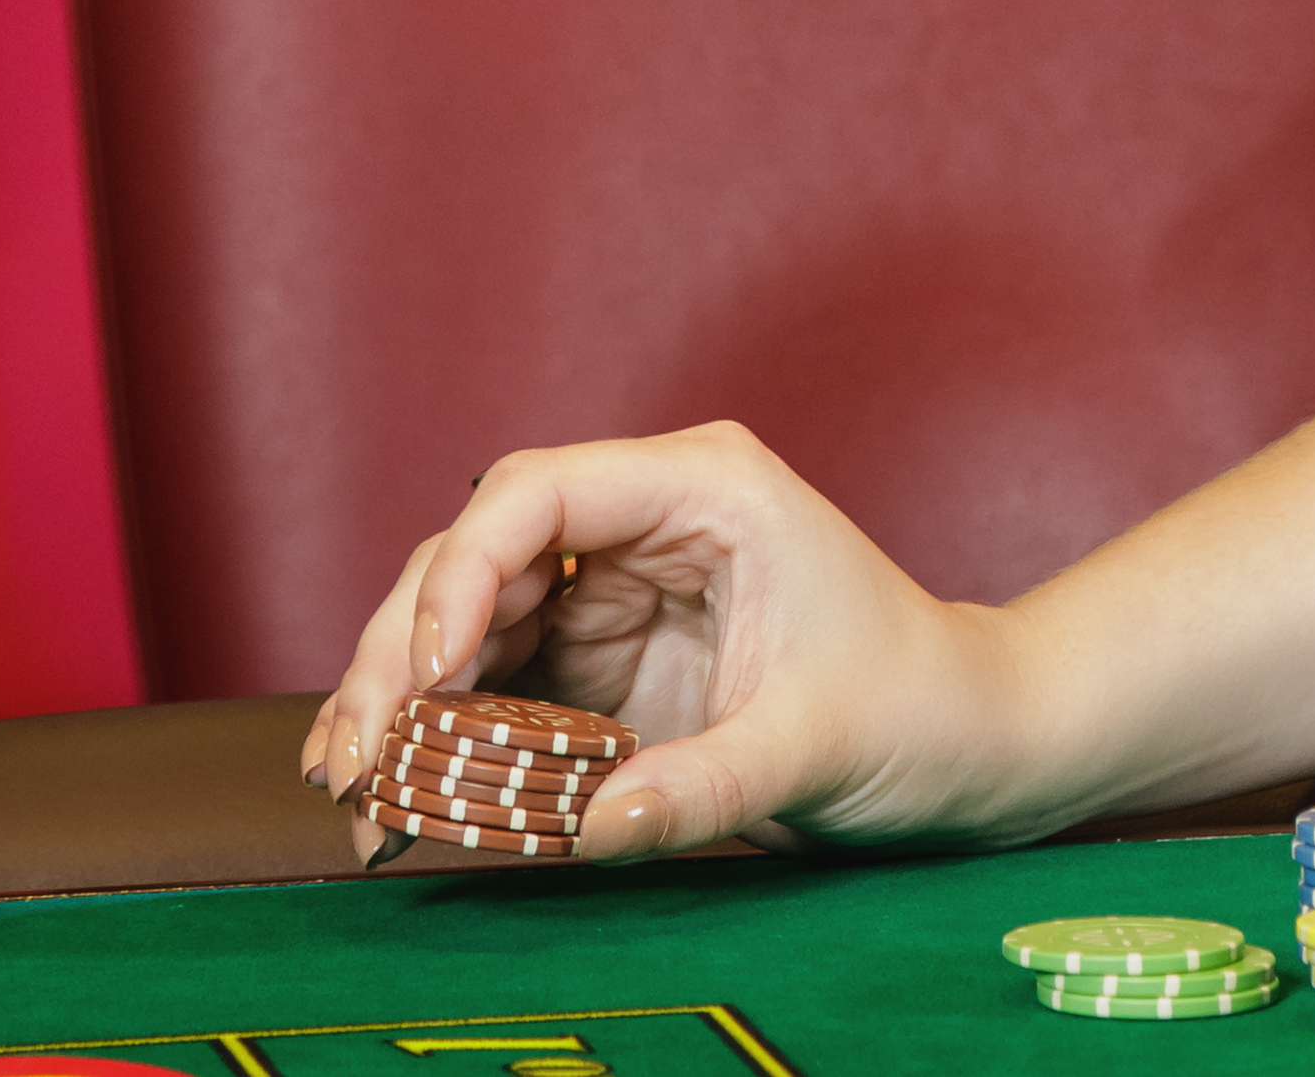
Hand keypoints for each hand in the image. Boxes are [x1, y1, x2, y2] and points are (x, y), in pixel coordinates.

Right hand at [295, 419, 1032, 863]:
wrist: (966, 741)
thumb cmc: (915, 709)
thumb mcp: (816, 748)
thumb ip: (704, 784)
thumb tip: (591, 826)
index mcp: (705, 489)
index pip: (540, 493)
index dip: (464, 571)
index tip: (430, 666)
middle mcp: (644, 523)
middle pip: (476, 557)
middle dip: (401, 650)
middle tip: (356, 753)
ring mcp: (613, 592)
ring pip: (465, 620)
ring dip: (399, 698)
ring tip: (348, 786)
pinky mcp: (600, 662)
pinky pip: (494, 683)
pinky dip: (439, 735)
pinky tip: (389, 794)